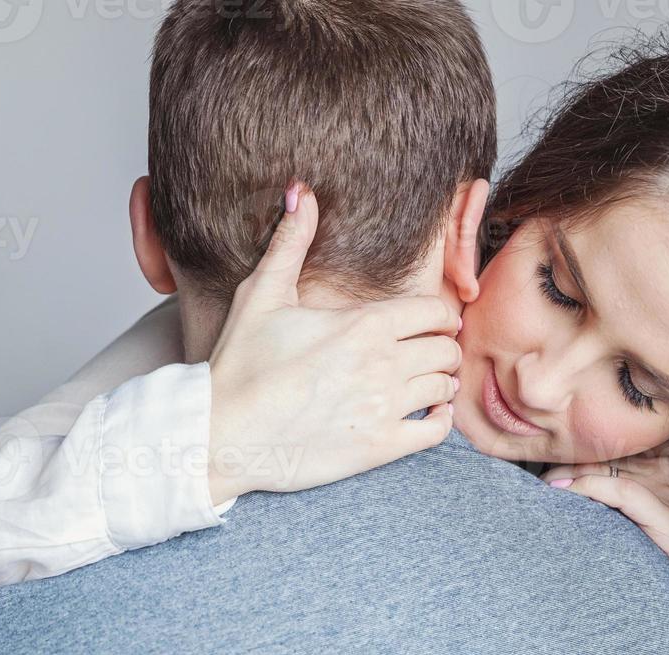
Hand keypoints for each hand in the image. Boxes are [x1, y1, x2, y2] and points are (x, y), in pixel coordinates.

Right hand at [206, 184, 462, 502]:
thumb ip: (289, 243)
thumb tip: (300, 191)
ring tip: (427, 380)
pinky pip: (437, 431)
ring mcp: (384, 408)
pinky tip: (425, 413)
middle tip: (429, 351)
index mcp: (363, 324)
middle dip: (442, 347)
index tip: (431, 321)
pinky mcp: (379, 447)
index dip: (439, 314)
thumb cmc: (239, 366)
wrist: (221, 435)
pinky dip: (440, 420)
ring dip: (440, 382)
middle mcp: (382, 364)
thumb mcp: (261, 296)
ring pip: (444, 387)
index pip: (435, 311)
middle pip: (446, 349)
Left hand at [542, 441, 668, 648]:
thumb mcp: (667, 520)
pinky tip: (564, 493)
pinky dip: (587, 487)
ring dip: (569, 473)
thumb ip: (636, 503)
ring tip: (542, 486)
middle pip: (608, 452)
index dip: (583, 449)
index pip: (619, 443)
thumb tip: (588, 499)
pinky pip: (621, 490)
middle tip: (537, 476)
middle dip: (568, 460)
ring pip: (610, 466)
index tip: (552, 463)